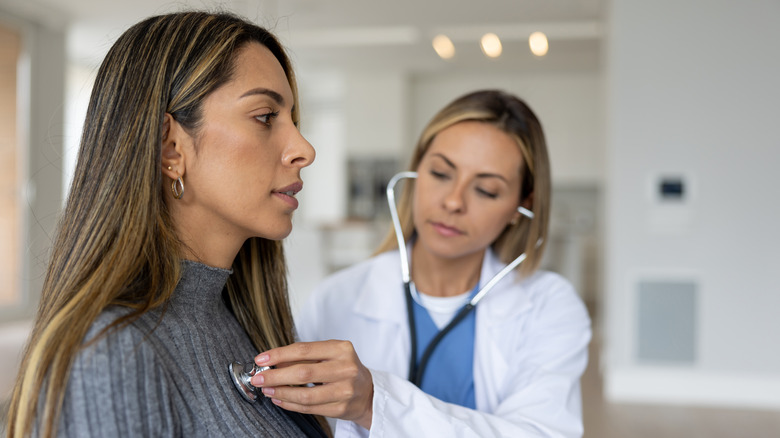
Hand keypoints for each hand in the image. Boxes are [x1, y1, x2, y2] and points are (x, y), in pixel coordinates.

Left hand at [251, 340, 373, 428]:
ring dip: (281, 393)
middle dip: (275, 376)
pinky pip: (310, 408)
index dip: (279, 354)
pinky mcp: (341, 408)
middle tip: (258, 378)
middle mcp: (346, 368)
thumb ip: (305, 357)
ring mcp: (345, 390)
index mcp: (342, 349)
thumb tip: (273, 362)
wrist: (368, 392)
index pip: (304, 350)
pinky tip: (280, 400)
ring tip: (267, 390)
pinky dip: (290, 404)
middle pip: (303, 372)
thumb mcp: (330, 355)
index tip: (261, 359)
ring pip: (305, 394)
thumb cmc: (344, 369)